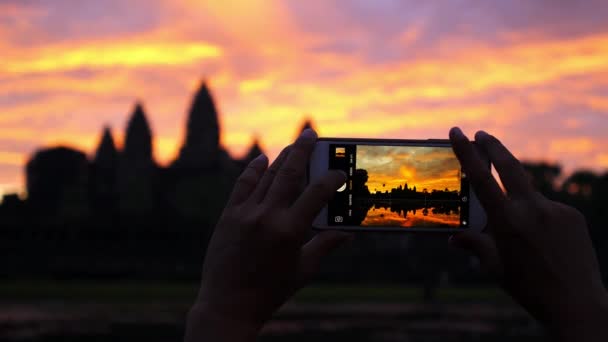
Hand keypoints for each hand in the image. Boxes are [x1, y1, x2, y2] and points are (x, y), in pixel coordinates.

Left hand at [185, 129, 351, 341]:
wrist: (229, 304)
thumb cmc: (271, 290)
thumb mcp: (304, 269)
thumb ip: (326, 245)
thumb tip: (348, 232)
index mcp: (290, 230)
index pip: (317, 193)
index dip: (332, 179)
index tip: (341, 172)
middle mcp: (267, 216)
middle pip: (289, 173)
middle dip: (303, 150)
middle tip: (311, 134)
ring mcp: (246, 213)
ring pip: (267, 175)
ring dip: (282, 157)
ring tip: (294, 145)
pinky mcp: (229, 215)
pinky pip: (243, 185)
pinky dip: (253, 170)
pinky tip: (262, 159)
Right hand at [448, 128, 607, 340]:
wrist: (577, 304)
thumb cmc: (529, 288)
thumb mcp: (495, 266)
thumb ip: (475, 245)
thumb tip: (454, 238)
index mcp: (507, 220)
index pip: (480, 177)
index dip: (466, 151)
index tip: (457, 131)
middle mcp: (532, 208)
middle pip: (509, 165)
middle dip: (492, 146)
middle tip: (480, 133)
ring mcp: (555, 210)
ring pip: (529, 193)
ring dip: (517, 198)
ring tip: (519, 231)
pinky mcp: (572, 215)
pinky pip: (548, 208)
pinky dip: (539, 218)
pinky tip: (542, 243)